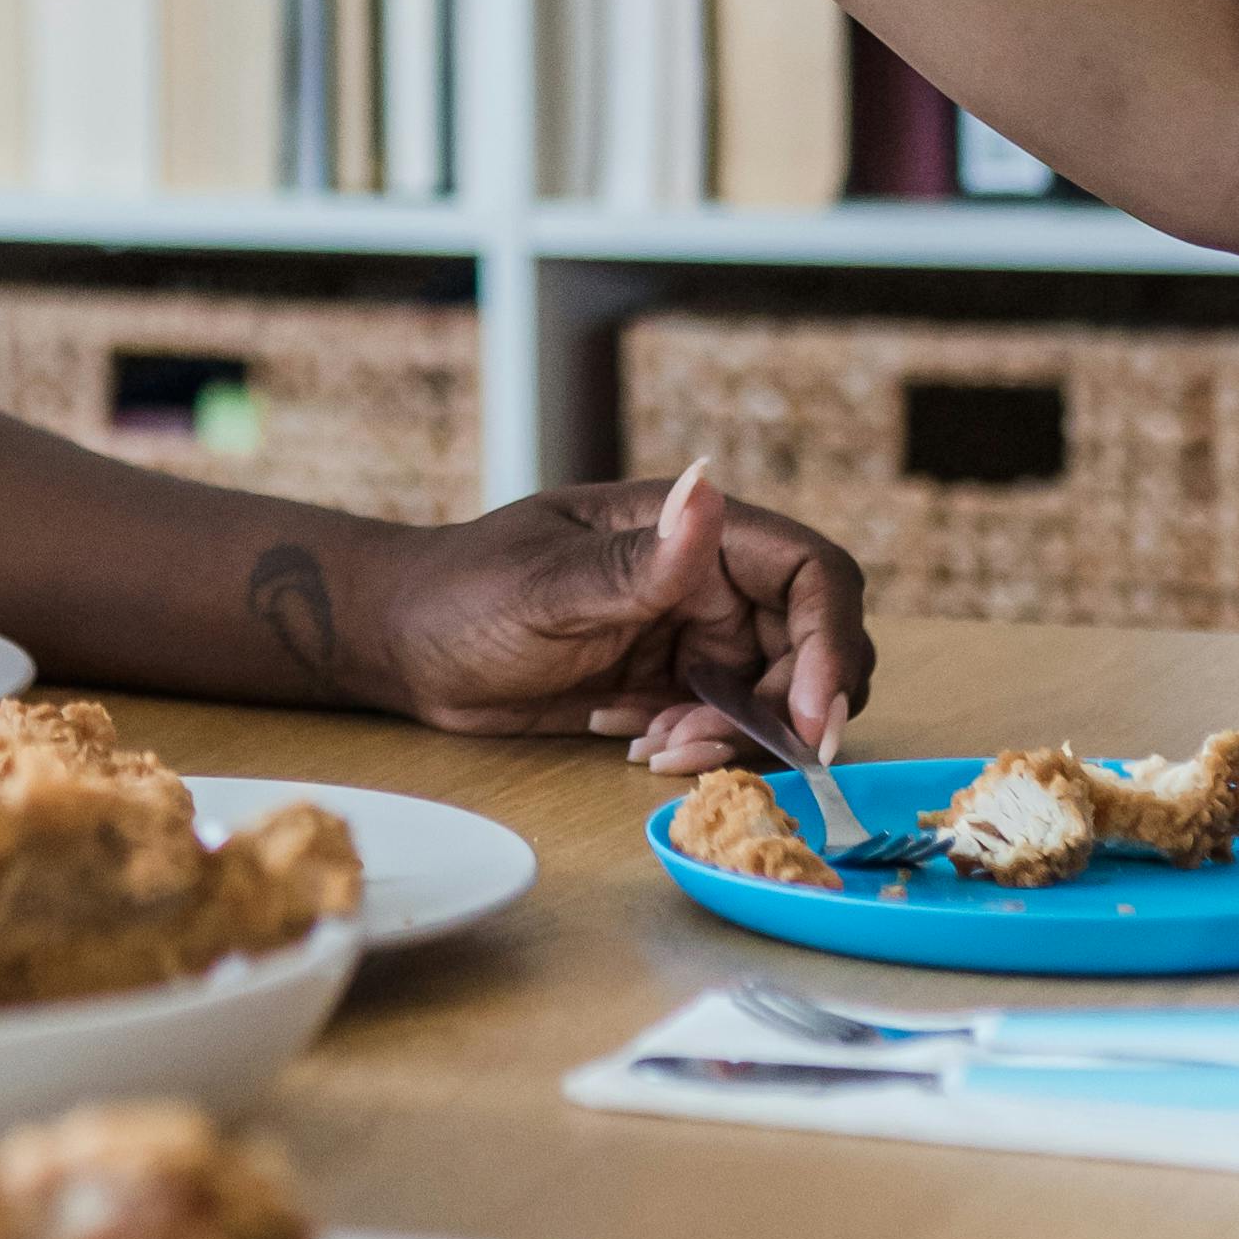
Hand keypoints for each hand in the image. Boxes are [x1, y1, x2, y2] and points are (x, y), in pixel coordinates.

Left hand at [340, 460, 873, 766]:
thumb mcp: (546, 585)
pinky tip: (635, 746)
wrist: (406, 647)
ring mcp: (695, 637)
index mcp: (692, 530)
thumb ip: (638, 560)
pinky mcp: (673, 687)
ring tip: (654, 746)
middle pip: (810, 648)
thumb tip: (707, 490)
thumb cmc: (463, 594)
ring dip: (736, 736)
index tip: (808, 716)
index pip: (811, 574)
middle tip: (707, 747)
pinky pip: (727, 726)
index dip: (831, 642)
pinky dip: (702, 749)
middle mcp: (708, 579)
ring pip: (773, 698)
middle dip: (785, 708)